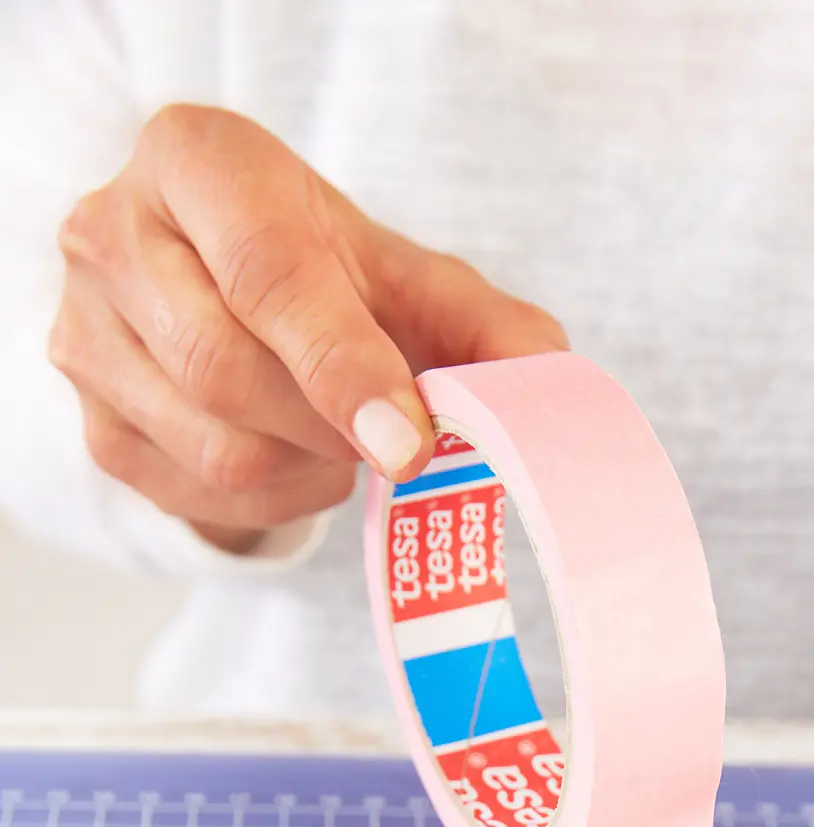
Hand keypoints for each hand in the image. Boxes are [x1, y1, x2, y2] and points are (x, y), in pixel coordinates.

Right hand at [49, 105, 565, 549]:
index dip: (344, 365)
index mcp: (195, 161)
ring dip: (309, 468)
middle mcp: (112, 234)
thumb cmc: (323, 272)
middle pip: (227, 373)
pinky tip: (295, 457)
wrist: (223, 287)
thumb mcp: (406, 276)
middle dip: (332, 427)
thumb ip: (482, 324)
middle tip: (395, 442)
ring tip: (338, 436)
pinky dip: (274, 498)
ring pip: (216, 449)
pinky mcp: (94, 426)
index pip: (265, 274)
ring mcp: (86, 335)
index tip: (413, 440)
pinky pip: (198, 497)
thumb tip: (547, 384)